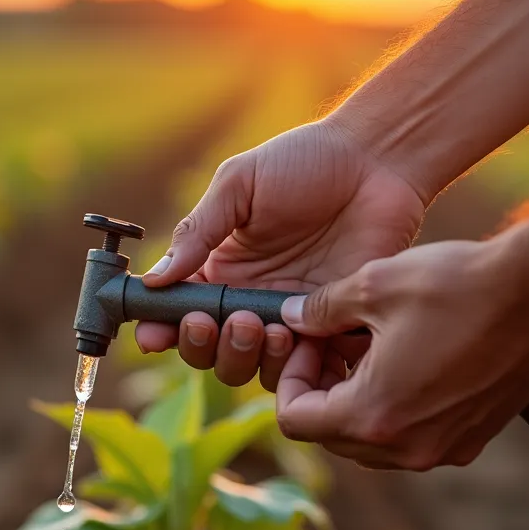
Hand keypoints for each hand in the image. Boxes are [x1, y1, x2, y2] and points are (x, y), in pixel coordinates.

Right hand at [134, 120, 426, 389]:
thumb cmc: (305, 160)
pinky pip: (309, 368)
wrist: (377, 161)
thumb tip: (152, 281)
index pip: (179, 314)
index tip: (154, 333)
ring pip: (255, 368)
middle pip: (212, 353)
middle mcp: (251, 301)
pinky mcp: (335, 327)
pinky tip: (300, 338)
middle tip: (219, 321)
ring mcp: (294, 318)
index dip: (162, 330)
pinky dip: (297, 367)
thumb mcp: (239, 184)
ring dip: (248, 357)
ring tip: (265, 326)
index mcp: (222, 270)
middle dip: (207, 347)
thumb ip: (197, 232)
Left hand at [273, 236, 528, 469]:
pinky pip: (414, 436)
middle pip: (332, 437)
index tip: (308, 341)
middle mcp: (407, 448)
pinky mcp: (474, 438)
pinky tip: (411, 355)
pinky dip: (399, 406)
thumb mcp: (373, 284)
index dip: (289, 378)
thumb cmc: (458, 285)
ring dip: (358, 399)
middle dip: (322, 390)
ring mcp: (444, 448)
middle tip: (333, 341)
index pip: (296, 421)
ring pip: (373, 441)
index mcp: (373, 416)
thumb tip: (292, 317)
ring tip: (372, 346)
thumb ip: (321, 308)